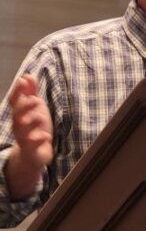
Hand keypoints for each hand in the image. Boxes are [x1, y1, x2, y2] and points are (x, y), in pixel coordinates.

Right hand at [5, 74, 53, 198]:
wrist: (33, 154)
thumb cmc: (33, 128)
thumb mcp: (34, 109)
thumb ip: (31, 93)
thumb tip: (27, 76)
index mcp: (19, 114)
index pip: (15, 101)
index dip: (18, 91)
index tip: (22, 80)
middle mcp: (19, 125)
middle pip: (17, 115)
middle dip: (24, 107)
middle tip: (35, 100)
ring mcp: (24, 138)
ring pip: (23, 132)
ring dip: (31, 123)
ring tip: (40, 117)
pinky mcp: (32, 151)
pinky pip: (33, 147)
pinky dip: (38, 140)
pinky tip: (45, 136)